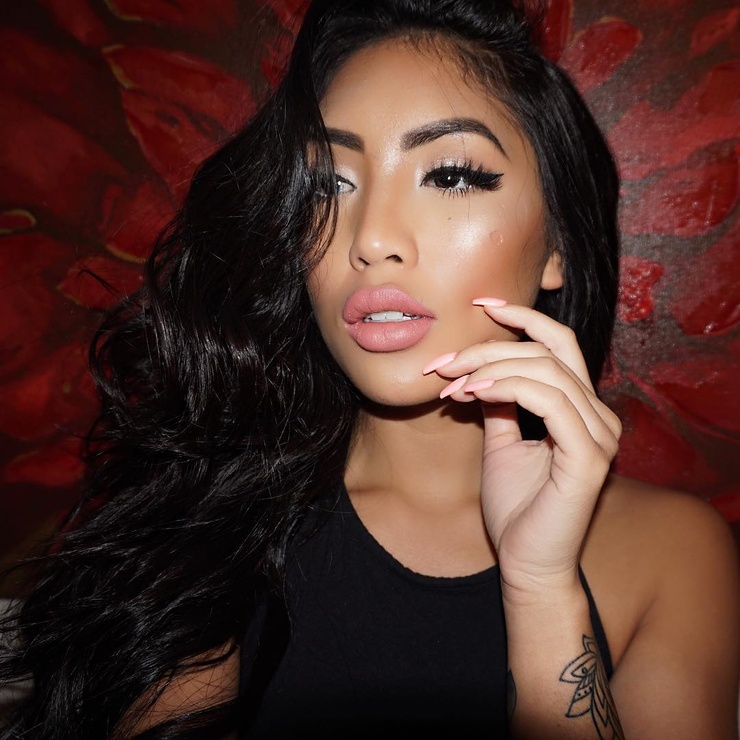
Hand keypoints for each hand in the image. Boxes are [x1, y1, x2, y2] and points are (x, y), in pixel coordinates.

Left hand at [425, 300, 621, 598]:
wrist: (526, 564)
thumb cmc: (516, 509)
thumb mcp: (501, 444)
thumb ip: (501, 404)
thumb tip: (483, 370)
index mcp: (581, 409)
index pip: (559, 345)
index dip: (524, 317)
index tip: (480, 304)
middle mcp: (599, 416)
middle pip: (548, 351)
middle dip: (489, 348)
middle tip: (442, 363)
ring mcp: (599, 435)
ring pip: (546, 371)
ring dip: (489, 368)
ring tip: (450, 384)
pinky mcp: (588, 456)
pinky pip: (549, 400)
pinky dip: (506, 388)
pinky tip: (471, 395)